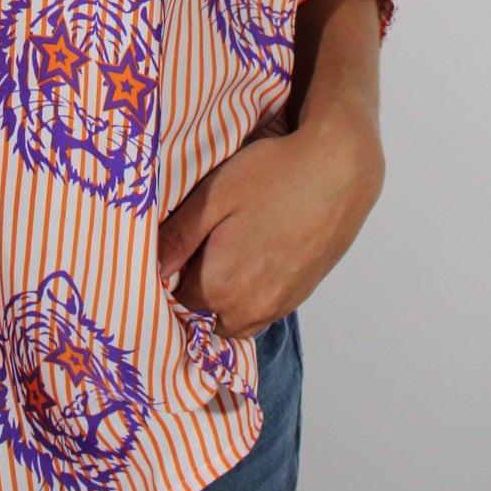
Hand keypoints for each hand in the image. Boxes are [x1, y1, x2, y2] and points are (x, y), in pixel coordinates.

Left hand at [156, 107, 384, 337]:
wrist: (340, 171)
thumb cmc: (273, 175)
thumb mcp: (214, 196)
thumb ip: (178, 238)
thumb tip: (150, 271)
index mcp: (220, 287)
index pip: (173, 301)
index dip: (167, 274)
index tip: (170, 247)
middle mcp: (250, 309)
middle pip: (202, 317)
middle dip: (191, 292)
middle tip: (192, 248)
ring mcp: (278, 306)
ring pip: (233, 320)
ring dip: (220, 299)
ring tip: (220, 253)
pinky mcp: (299, 296)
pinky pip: (260, 311)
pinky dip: (247, 296)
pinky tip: (250, 255)